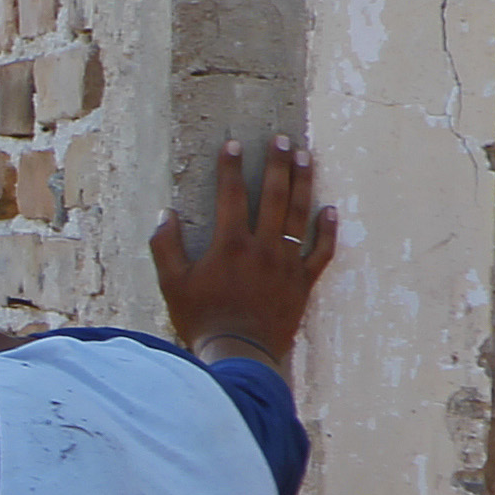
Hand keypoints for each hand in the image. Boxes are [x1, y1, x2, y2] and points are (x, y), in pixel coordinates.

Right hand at [148, 134, 339, 373]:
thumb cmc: (201, 320)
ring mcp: (287, 263)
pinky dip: (327, 230)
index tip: (232, 145)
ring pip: (300, 214)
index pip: (231, 195)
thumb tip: (165, 215)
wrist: (240, 354)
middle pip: (274, 195)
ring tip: (306, 157)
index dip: (230, 167)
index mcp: (229, 245)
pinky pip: (321, 251)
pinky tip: (330, 210)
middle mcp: (262, 247)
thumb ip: (165, 247)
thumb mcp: (172, 285)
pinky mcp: (303, 282)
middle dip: (277, 163)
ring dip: (304, 182)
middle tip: (281, 139)